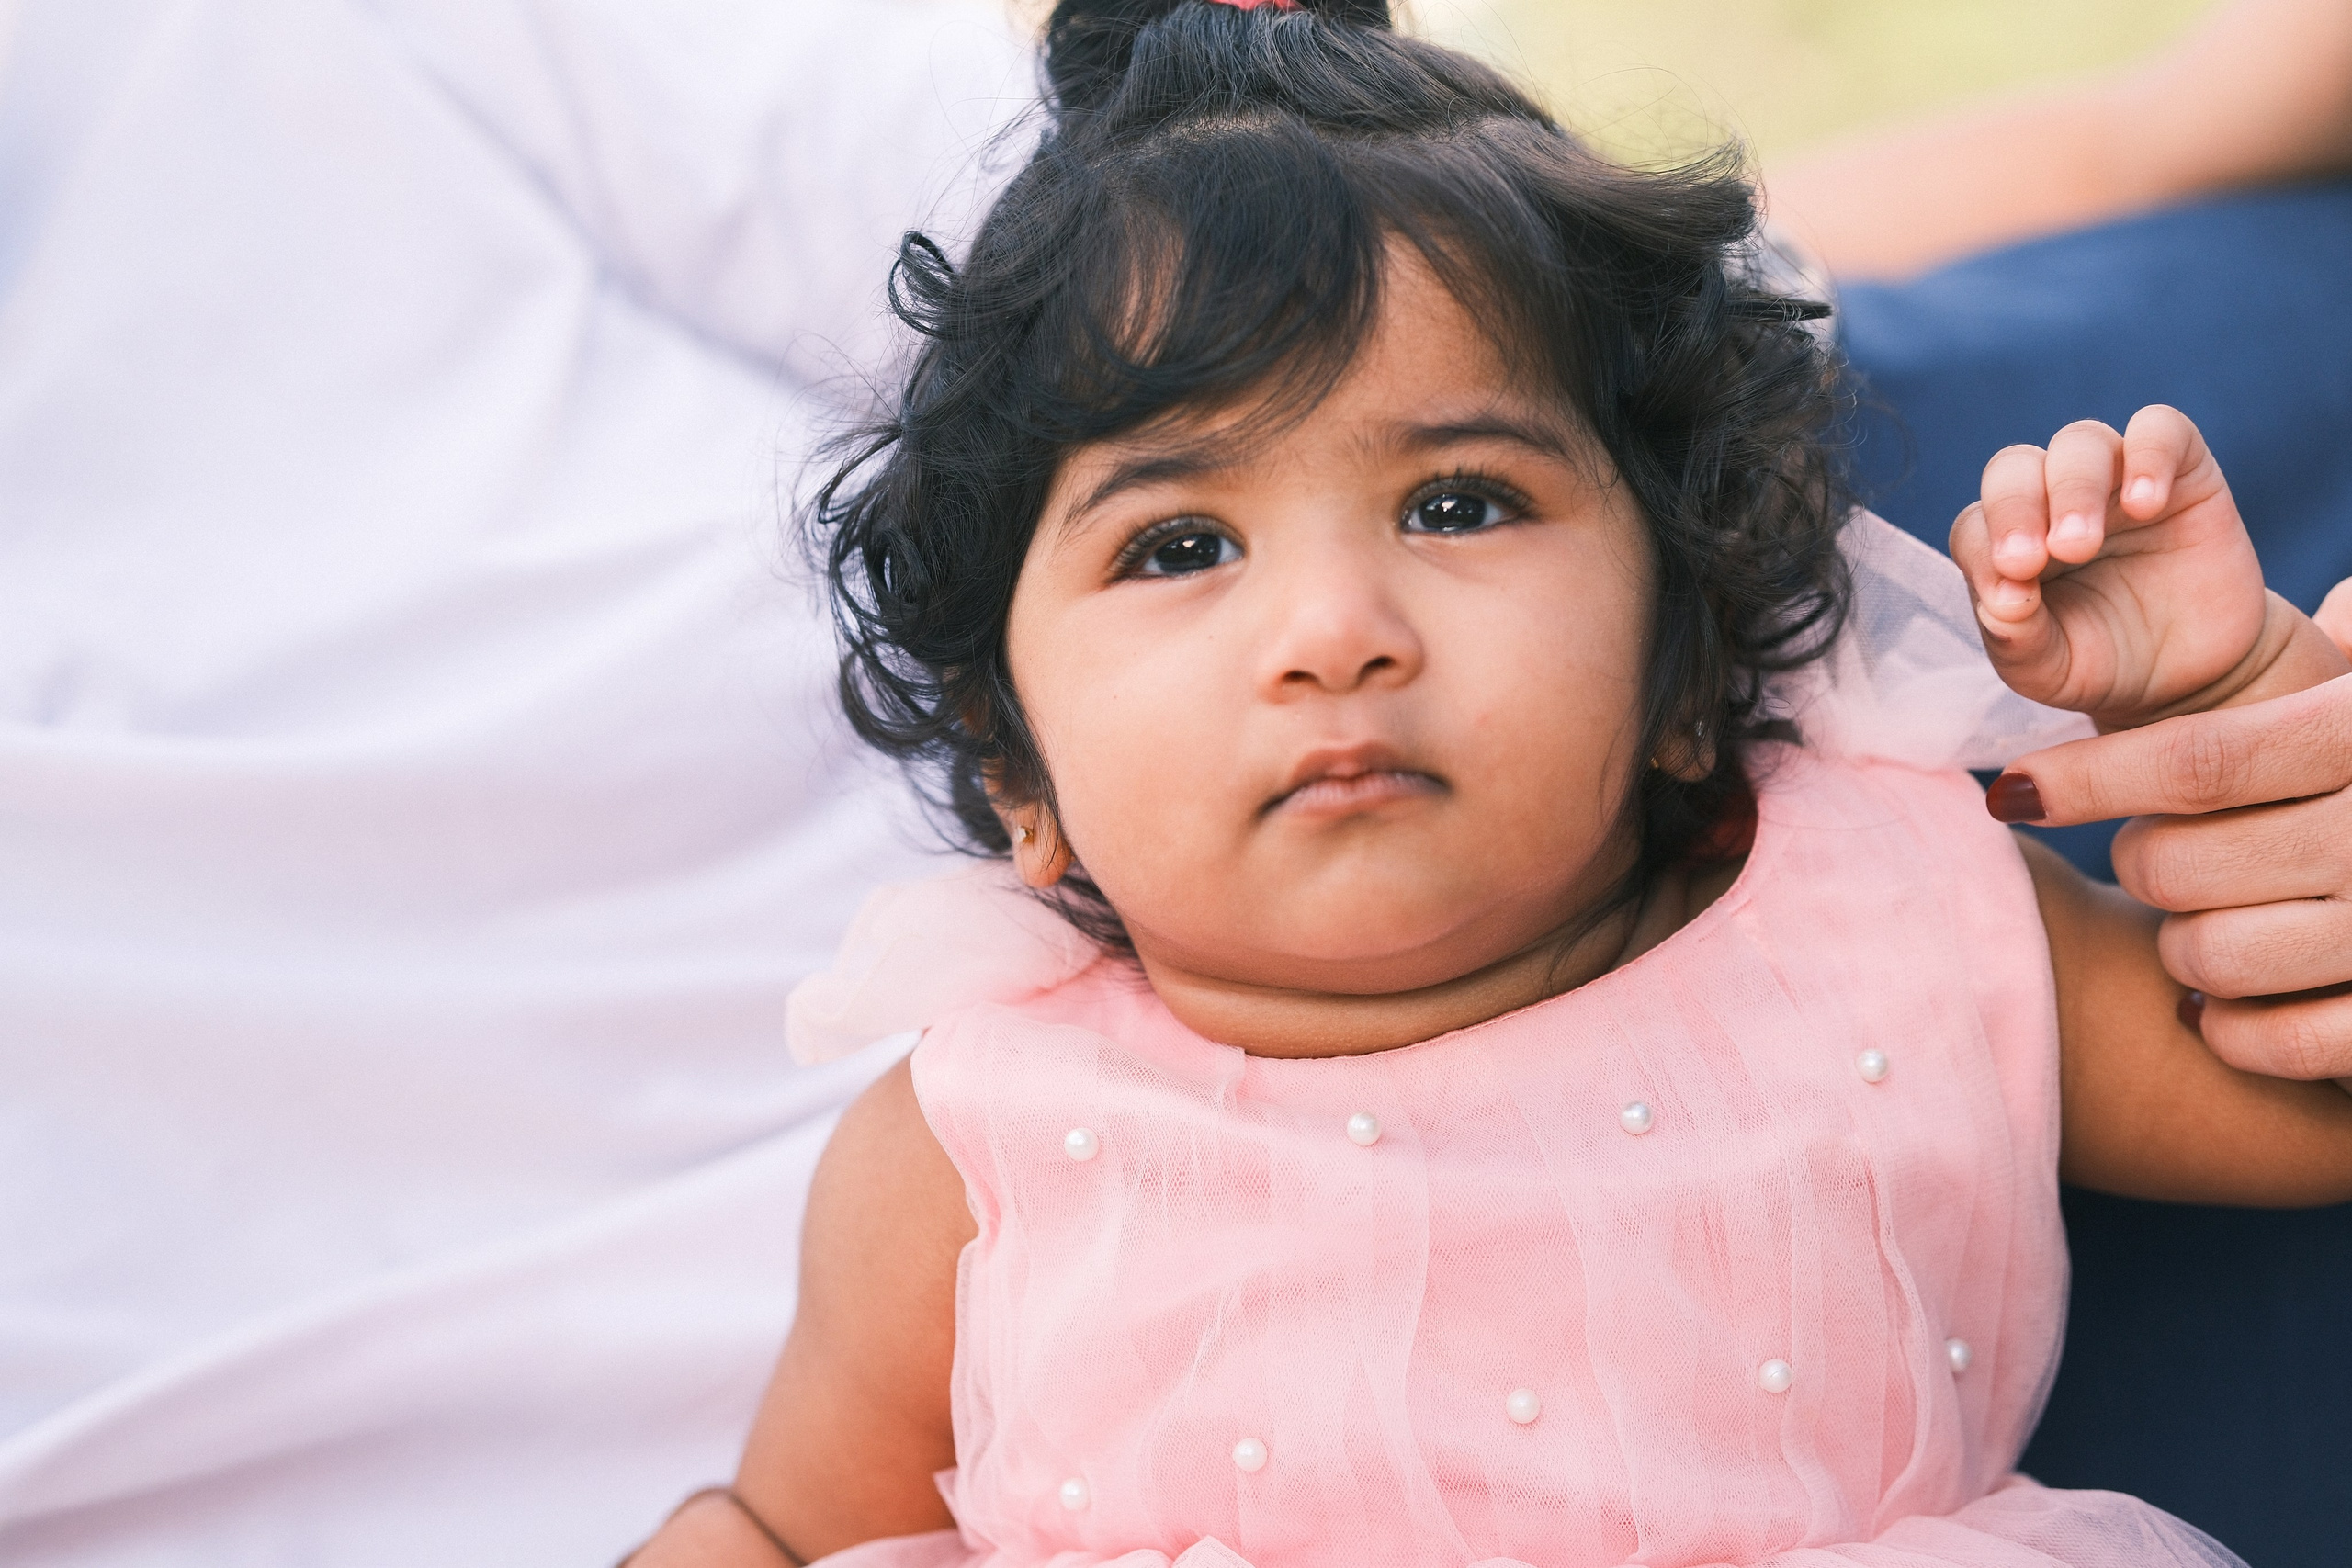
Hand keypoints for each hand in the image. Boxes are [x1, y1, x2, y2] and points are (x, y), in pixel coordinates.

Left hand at [1949, 404, 2273, 729]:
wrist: (2191, 672)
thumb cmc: (2103, 662)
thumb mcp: (2050, 669)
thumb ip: (2016, 640)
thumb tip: (2001, 600)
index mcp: (2007, 544)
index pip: (1976, 526)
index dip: (1984, 553)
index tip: (2008, 600)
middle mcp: (2051, 500)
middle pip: (2014, 468)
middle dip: (2015, 507)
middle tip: (2031, 561)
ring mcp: (2114, 479)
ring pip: (2080, 443)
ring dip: (2072, 487)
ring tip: (2081, 544)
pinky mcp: (2181, 471)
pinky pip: (2159, 430)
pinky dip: (2149, 454)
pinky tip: (2147, 504)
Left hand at [1993, 582, 2351, 1078]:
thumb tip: (2342, 606)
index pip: (2198, 761)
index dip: (2087, 779)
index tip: (2012, 790)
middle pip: (2175, 866)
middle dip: (2141, 863)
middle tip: (2163, 857)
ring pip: (2205, 955)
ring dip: (2180, 948)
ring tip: (2212, 924)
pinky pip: (2270, 1042)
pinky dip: (2229, 1030)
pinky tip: (2226, 1006)